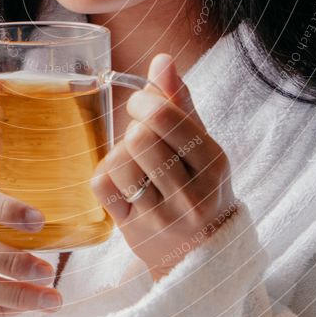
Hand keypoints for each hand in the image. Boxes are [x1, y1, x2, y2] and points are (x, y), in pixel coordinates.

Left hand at [90, 54, 236, 280]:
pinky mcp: (133, 232)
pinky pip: (101, 185)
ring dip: (120, 154)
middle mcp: (192, 194)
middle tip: (138, 134)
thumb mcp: (201, 145)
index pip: (167, 118)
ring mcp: (162, 217)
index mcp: (214, 164)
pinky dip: (105, 176)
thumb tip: (162, 60)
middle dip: (133, 128)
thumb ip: (180, 102)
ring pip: (118, 161)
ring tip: (135, 164)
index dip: (143, 102)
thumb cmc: (198, 187)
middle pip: (139, 138)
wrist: (202, 256)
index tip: (140, 105)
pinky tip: (122, 183)